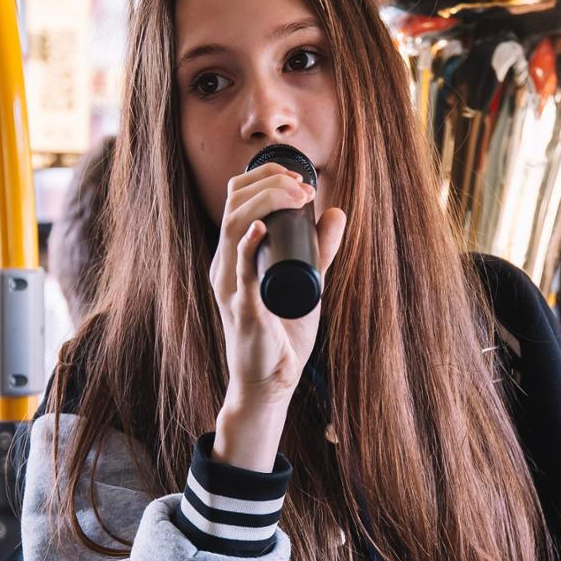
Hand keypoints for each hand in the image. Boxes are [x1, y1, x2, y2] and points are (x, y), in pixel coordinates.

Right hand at [208, 162, 347, 469]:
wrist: (270, 382)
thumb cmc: (281, 335)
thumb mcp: (305, 282)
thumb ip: (319, 250)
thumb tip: (335, 211)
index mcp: (233, 256)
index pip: (236, 199)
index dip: (264, 178)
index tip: (298, 178)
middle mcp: (224, 266)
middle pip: (234, 205)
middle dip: (268, 183)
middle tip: (303, 186)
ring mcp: (230, 287)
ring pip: (234, 228)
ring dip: (265, 203)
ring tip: (295, 196)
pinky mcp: (242, 309)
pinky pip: (239, 272)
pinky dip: (248, 246)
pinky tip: (260, 228)